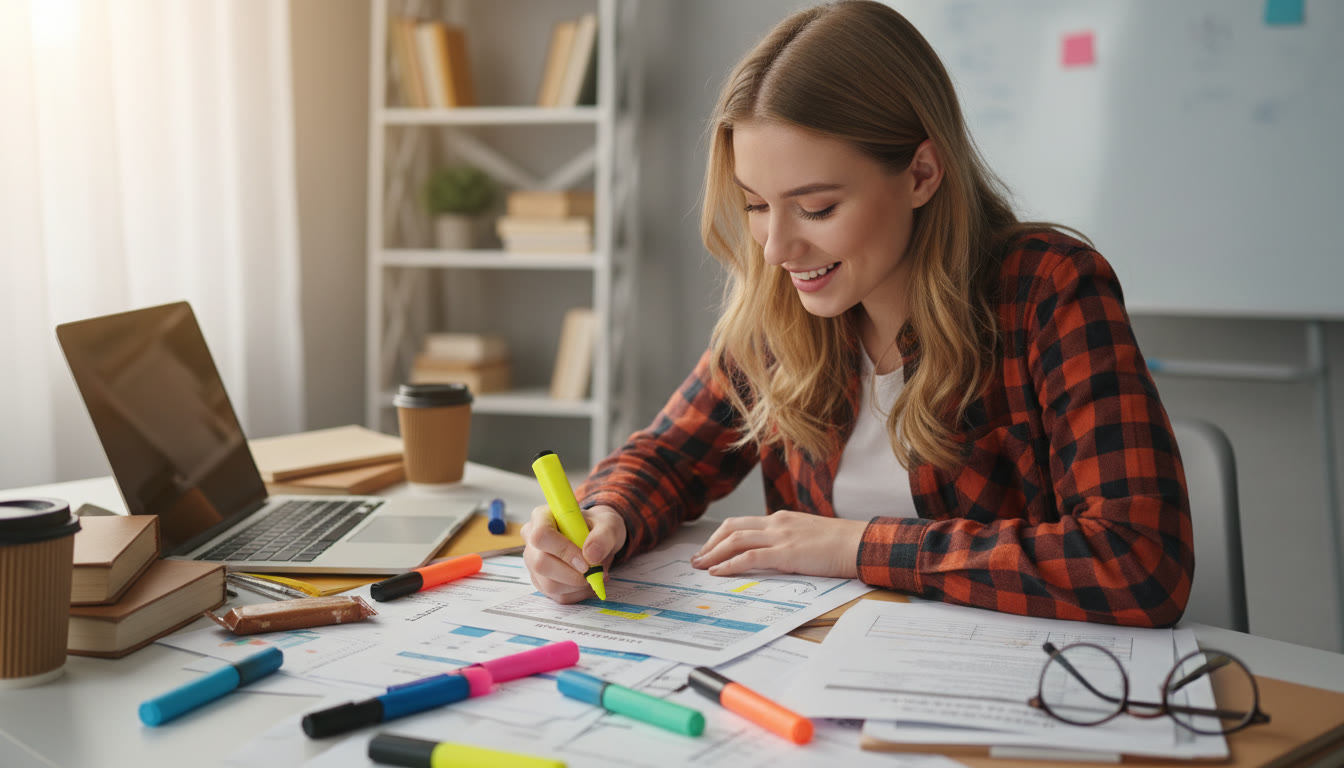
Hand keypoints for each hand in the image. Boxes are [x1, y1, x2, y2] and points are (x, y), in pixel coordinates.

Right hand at [521, 504, 626, 603]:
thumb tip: (591, 556)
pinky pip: (558, 596)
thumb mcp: (608, 524)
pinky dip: (578, 593)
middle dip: (571, 574)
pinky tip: (589, 583)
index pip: (541, 535)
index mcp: (542, 517)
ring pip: (548, 584)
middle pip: (540, 563)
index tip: (586, 560)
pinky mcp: (542, 581)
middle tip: (593, 572)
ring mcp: (534, 563)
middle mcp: (532, 541)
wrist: (596, 539)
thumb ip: (603, 536)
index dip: (563, 550)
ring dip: (577, 585)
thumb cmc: (598, 527)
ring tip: (595, 575)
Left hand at [689, 511, 866, 578]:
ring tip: (700, 567)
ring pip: (735, 540)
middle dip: (710, 544)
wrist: (860, 543)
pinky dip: (730, 564)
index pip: (742, 524)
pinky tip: (718, 572)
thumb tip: (775, 556)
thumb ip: (789, 542)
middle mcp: (777, 523)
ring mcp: (781, 537)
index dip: (721, 536)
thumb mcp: (809, 537)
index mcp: (782, 519)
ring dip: (713, 554)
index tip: (709, 549)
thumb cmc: (841, 544)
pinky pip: (750, 557)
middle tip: (697, 559)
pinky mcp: (786, 553)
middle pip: (732, 528)